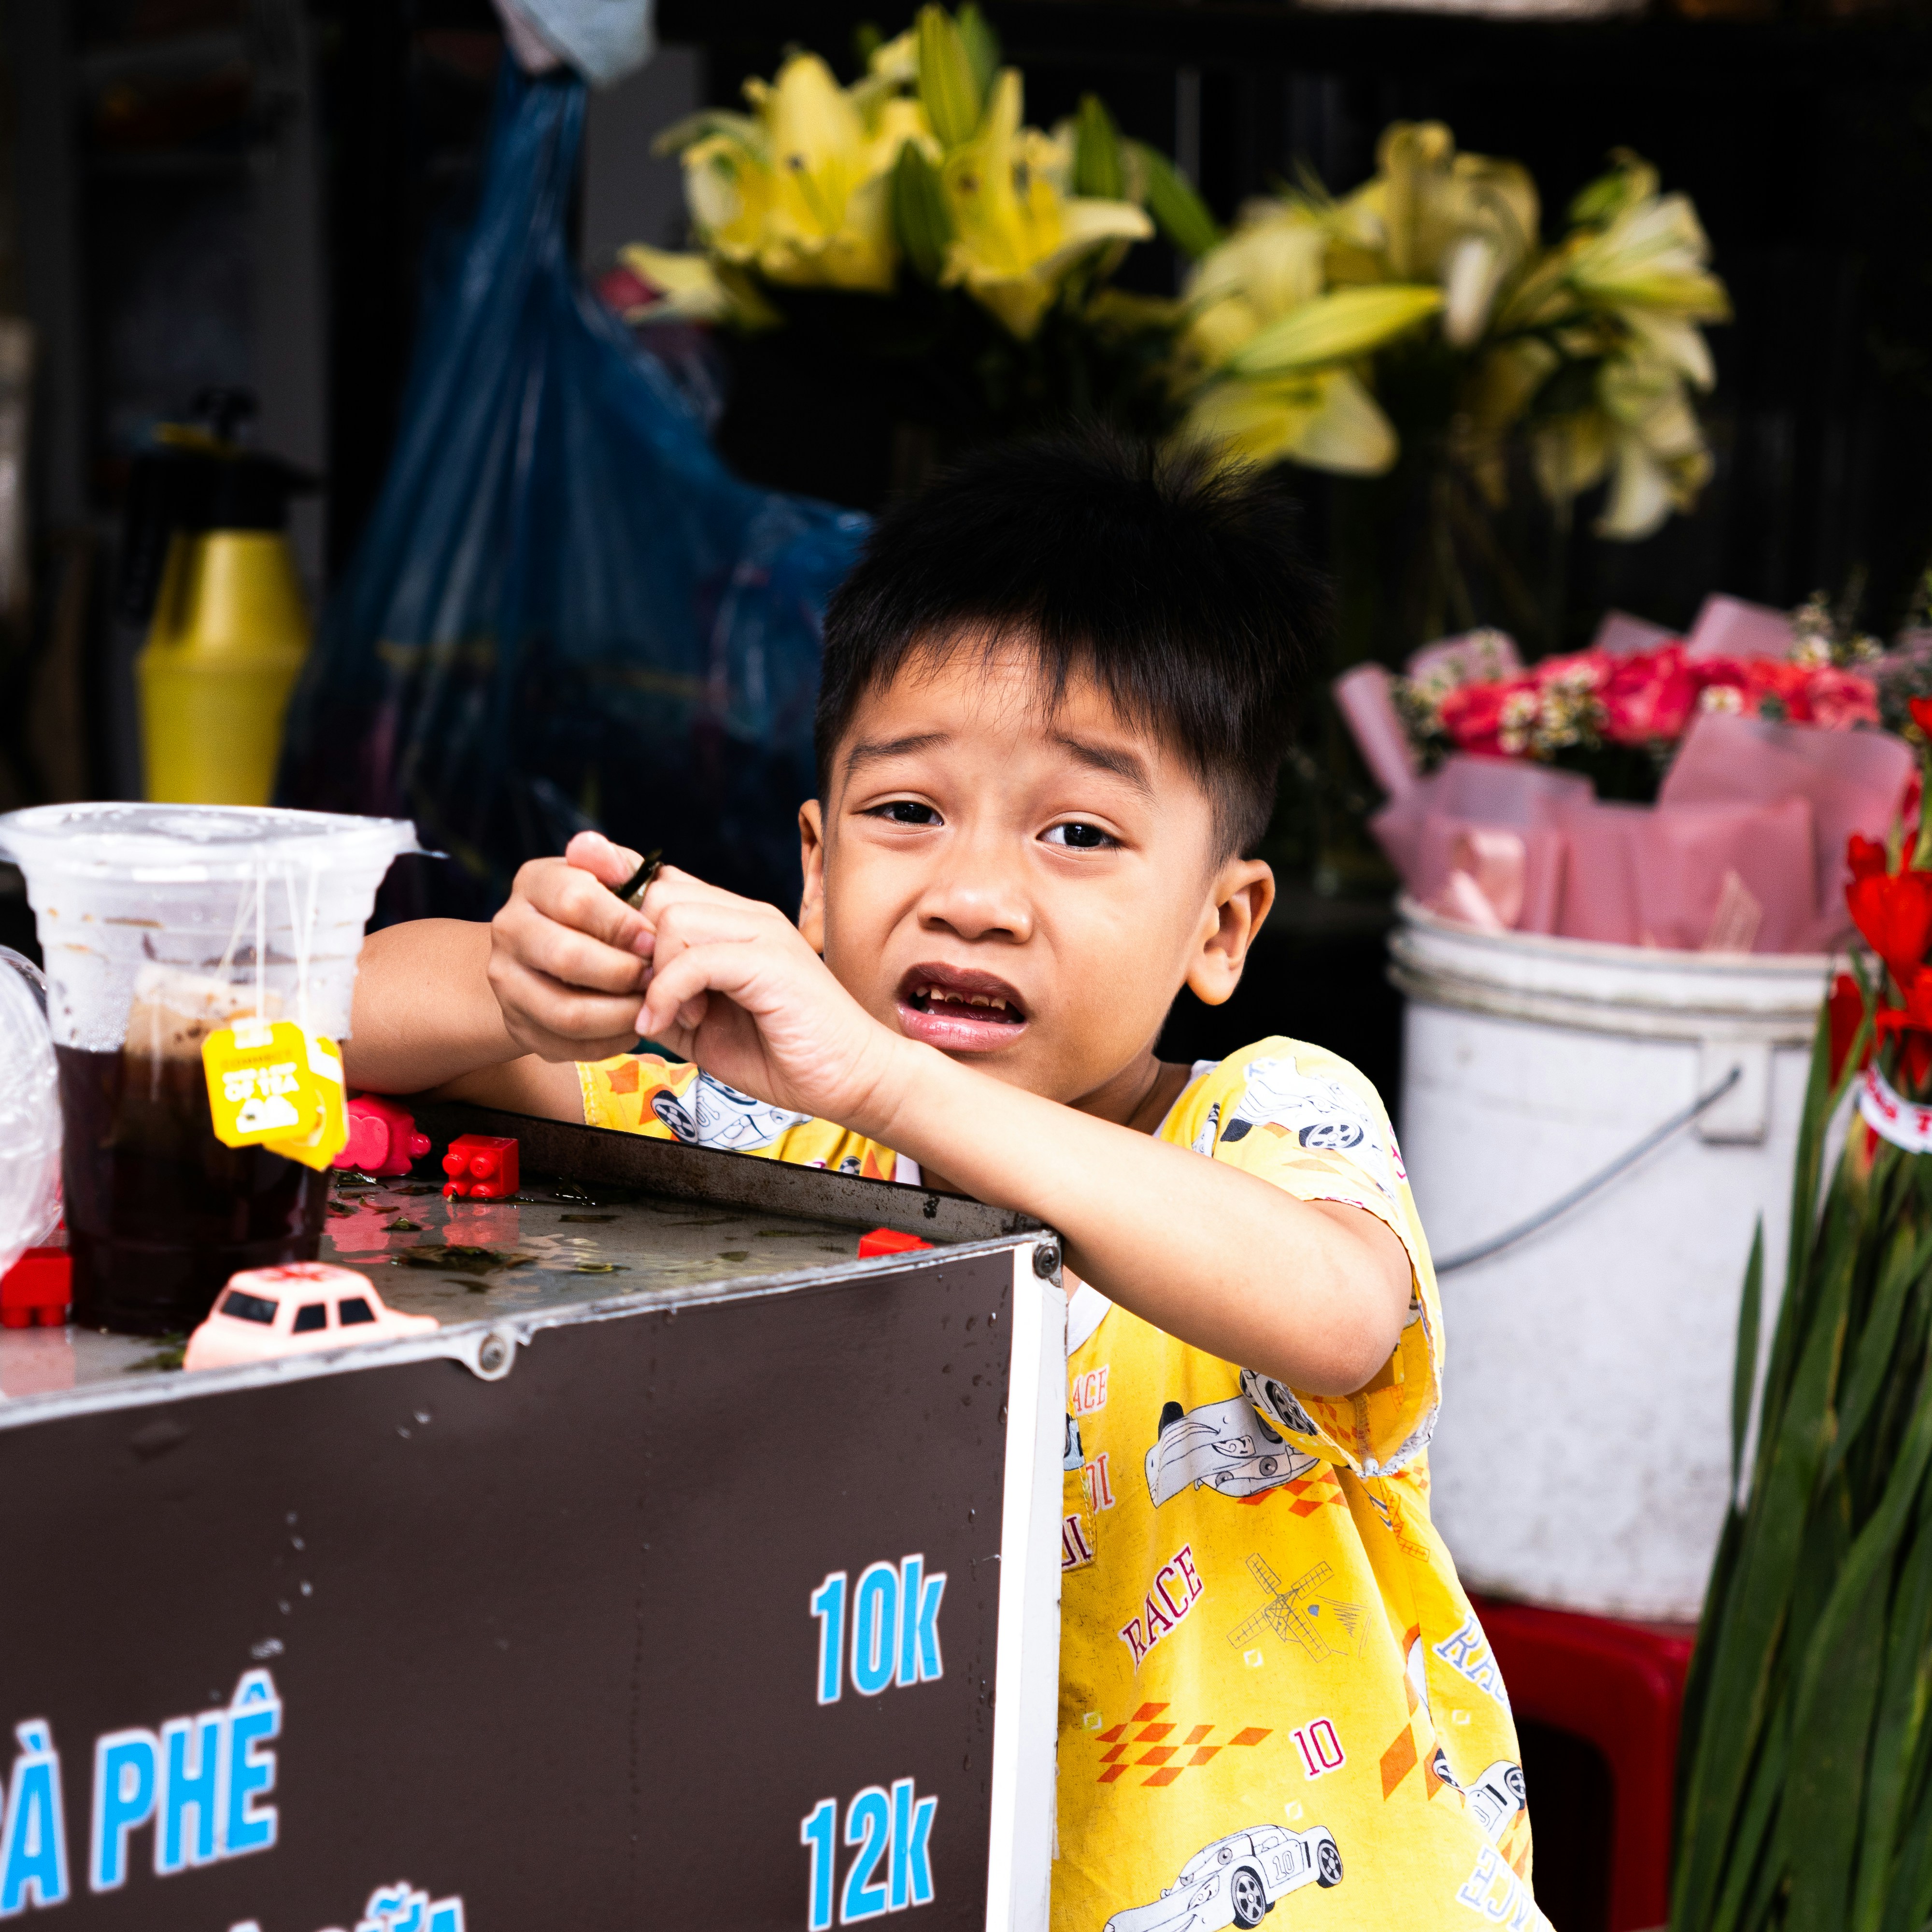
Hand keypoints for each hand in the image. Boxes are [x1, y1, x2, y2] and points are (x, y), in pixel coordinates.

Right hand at [486, 832, 654, 1061]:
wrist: (550, 956)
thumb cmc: (597, 911)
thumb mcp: (609, 878)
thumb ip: (614, 863)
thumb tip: (593, 846)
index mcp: (533, 884)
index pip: (575, 900)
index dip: (622, 923)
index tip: (653, 938)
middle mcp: (509, 930)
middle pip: (568, 958)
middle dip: (624, 972)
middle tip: (657, 976)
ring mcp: (507, 982)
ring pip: (568, 1012)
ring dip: (622, 1014)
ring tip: (652, 1004)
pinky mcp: (518, 1025)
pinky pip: (570, 1046)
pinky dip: (611, 1041)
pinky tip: (633, 1025)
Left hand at [633, 865, 915, 1136]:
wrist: (852, 1078)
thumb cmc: (787, 1056)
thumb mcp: (705, 1027)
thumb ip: (665, 1000)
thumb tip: (617, 994)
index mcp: (736, 924)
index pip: (664, 883)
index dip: (625, 910)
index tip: (606, 952)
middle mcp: (749, 916)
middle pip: (659, 893)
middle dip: (635, 947)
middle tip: (647, 997)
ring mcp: (763, 933)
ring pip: (672, 916)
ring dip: (657, 974)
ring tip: (677, 1017)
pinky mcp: (771, 961)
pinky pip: (695, 960)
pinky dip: (668, 995)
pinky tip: (674, 1025)